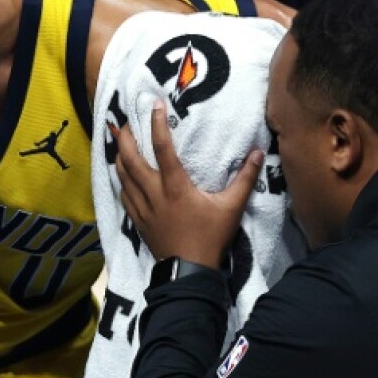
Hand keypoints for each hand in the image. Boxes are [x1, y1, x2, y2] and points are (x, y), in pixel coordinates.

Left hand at [115, 100, 263, 267]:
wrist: (188, 272)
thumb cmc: (210, 238)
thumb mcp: (231, 208)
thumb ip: (245, 179)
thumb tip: (258, 153)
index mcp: (176, 187)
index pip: (163, 148)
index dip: (157, 124)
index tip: (154, 105)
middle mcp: (154, 193)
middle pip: (131, 159)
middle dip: (125, 137)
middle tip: (125, 121)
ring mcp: (143, 208)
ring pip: (122, 176)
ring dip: (119, 156)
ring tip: (120, 141)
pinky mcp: (137, 220)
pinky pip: (123, 195)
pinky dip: (120, 179)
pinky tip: (121, 173)